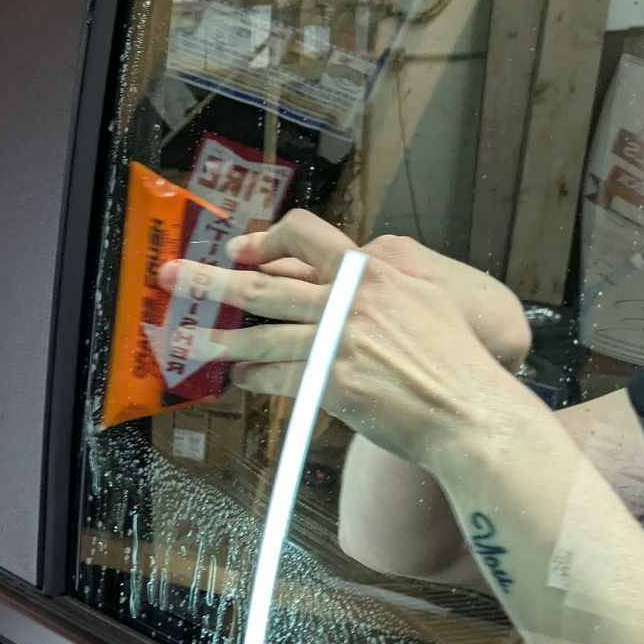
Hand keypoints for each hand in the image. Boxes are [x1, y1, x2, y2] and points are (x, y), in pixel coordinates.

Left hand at [159, 214, 535, 467]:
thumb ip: (377, 288)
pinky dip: (253, 377)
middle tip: (172, 276)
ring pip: (263, 333)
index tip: (239, 251)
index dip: (264, 240)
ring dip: (218, 337)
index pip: (306, 234)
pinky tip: (237, 379)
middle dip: (211, 279)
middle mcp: (355, 294)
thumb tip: (331, 289)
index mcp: (377, 265)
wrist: (472, 408)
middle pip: (267, 281)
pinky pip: (279, 376)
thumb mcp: (424, 299)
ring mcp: (342, 337)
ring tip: (186, 339)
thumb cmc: (452, 361)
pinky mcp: (334, 380)